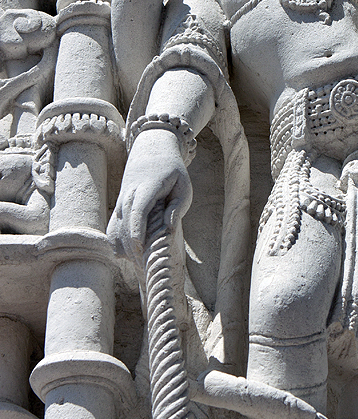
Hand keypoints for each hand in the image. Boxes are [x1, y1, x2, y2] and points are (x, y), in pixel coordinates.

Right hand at [107, 128, 191, 263]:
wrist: (152, 150)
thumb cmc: (172, 171)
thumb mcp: (184, 185)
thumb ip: (177, 207)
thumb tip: (169, 228)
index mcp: (147, 188)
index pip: (137, 211)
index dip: (136, 231)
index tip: (139, 249)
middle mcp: (129, 194)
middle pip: (125, 224)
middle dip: (132, 247)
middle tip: (146, 268)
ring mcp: (122, 199)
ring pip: (116, 227)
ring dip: (124, 247)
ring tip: (138, 265)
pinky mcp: (119, 205)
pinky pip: (113, 225)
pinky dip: (116, 240)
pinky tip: (123, 256)